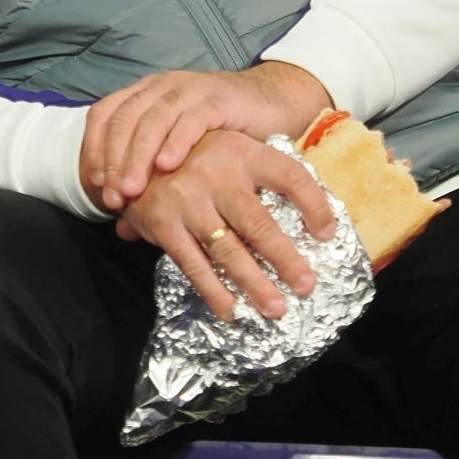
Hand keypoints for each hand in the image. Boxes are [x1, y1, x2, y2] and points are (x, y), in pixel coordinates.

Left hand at [82, 61, 332, 211]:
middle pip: (123, 119)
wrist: (270, 102)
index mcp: (145, 94)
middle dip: (112, 161)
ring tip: (132, 190)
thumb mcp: (179, 155)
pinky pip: (190, 119)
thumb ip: (149, 187)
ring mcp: (189, 90)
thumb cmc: (220, 135)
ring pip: (151, 119)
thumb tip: (122, 229)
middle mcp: (161, 88)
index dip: (93, 149)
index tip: (95, 187)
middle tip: (112, 199)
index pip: (104, 115)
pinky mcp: (217, 99)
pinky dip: (175, 142)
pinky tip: (167, 166)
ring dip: (138, 156)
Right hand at [112, 129, 337, 320]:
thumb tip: (316, 214)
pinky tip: (231, 309)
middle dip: (286, 260)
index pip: (289, 176)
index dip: (315, 205)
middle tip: (306, 286)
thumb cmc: (193, 157)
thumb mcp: (229, 149)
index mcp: (240, 150)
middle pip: (259, 222)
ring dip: (254, 283)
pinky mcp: (162, 222)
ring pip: (228, 249)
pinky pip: (193, 263)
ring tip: (275, 308)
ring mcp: (187, 198)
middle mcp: (215, 172)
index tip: (328, 234)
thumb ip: (262, 174)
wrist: (130, 152)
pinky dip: (213, 290)